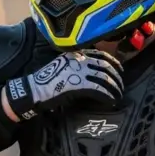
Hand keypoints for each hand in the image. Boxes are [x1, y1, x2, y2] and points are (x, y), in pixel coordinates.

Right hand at [3, 50, 123, 120]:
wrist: (33, 90)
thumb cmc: (46, 81)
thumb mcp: (63, 67)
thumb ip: (78, 67)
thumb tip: (93, 74)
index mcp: (76, 54)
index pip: (101, 55)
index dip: (114, 63)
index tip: (119, 71)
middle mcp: (79, 60)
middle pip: (105, 66)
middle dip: (116, 78)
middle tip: (120, 87)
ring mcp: (79, 71)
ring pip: (105, 78)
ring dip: (115, 88)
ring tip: (118, 96)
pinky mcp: (78, 85)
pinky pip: (99, 89)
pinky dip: (108, 96)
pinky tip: (111, 101)